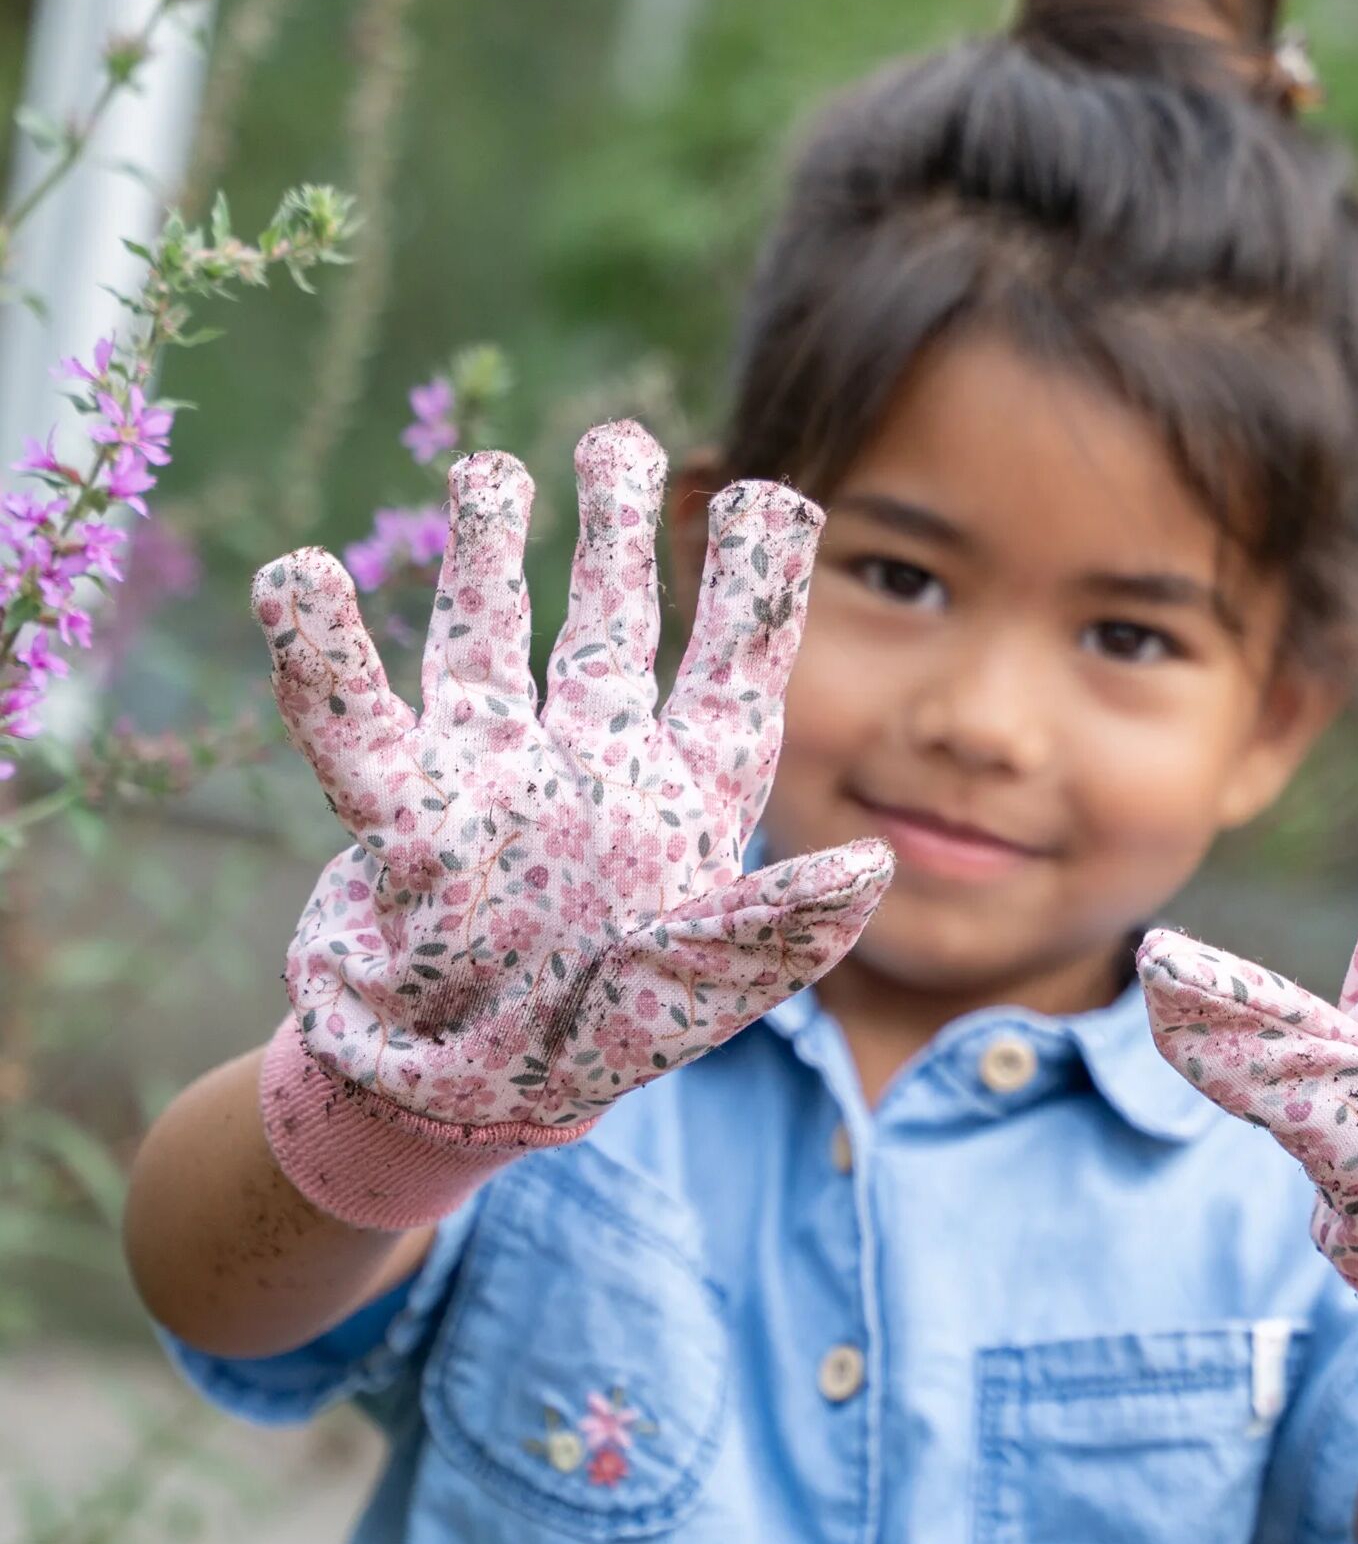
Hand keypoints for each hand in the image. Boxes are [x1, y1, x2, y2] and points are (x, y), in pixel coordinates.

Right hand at [254, 421, 889, 1224]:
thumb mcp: (706, 989)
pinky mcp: (405, 818)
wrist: (464, 1104)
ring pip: (491, 645)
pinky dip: (321, 657)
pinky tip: (295, 576)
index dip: (753, 590)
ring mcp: (498, 783)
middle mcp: (593, 772)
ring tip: (490, 468)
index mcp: (683, 803)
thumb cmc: (602, 1044)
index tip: (773, 495)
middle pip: (611, 632)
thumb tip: (875, 869)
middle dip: (615, 535)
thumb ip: (780, 927)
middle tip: (618, 439)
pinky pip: (354, 723)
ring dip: (488, 559)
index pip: (731, 676)